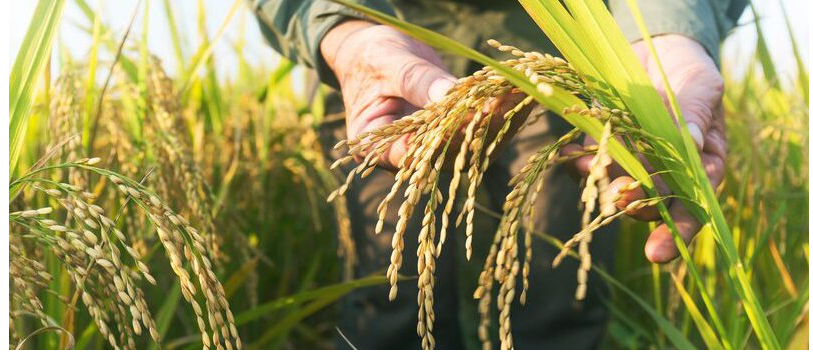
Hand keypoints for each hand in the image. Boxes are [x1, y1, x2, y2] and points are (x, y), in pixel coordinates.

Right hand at [321, 21, 529, 168]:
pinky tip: (520, 92)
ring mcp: (433, 148)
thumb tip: (450, 94)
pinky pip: (479, 130)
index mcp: (377, 147)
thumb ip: (415, 81)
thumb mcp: (387, 63)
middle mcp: (408, 157)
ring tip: (522, 93)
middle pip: (448, 154)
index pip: (412, 155)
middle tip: (508, 100)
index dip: (443, 140)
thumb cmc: (370, 58)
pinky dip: (500, 112)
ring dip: (500, 121)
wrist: (375, 54)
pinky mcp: (453, 134)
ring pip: (471, 146)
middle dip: (481, 127)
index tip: (470, 117)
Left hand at [566, 34, 725, 262]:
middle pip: (653, 202)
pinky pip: (590, 164)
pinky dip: (580, 165)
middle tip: (620, 198)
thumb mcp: (701, 87)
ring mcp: (632, 162)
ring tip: (590, 174)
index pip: (694, 206)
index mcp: (701, 166)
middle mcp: (666, 172)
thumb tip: (689, 140)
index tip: (657, 253)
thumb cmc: (690, 72)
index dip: (678, 231)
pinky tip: (573, 159)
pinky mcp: (603, 147)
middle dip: (635, 205)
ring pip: (618, 186)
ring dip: (603, 186)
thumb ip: (695, 113)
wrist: (657, 49)